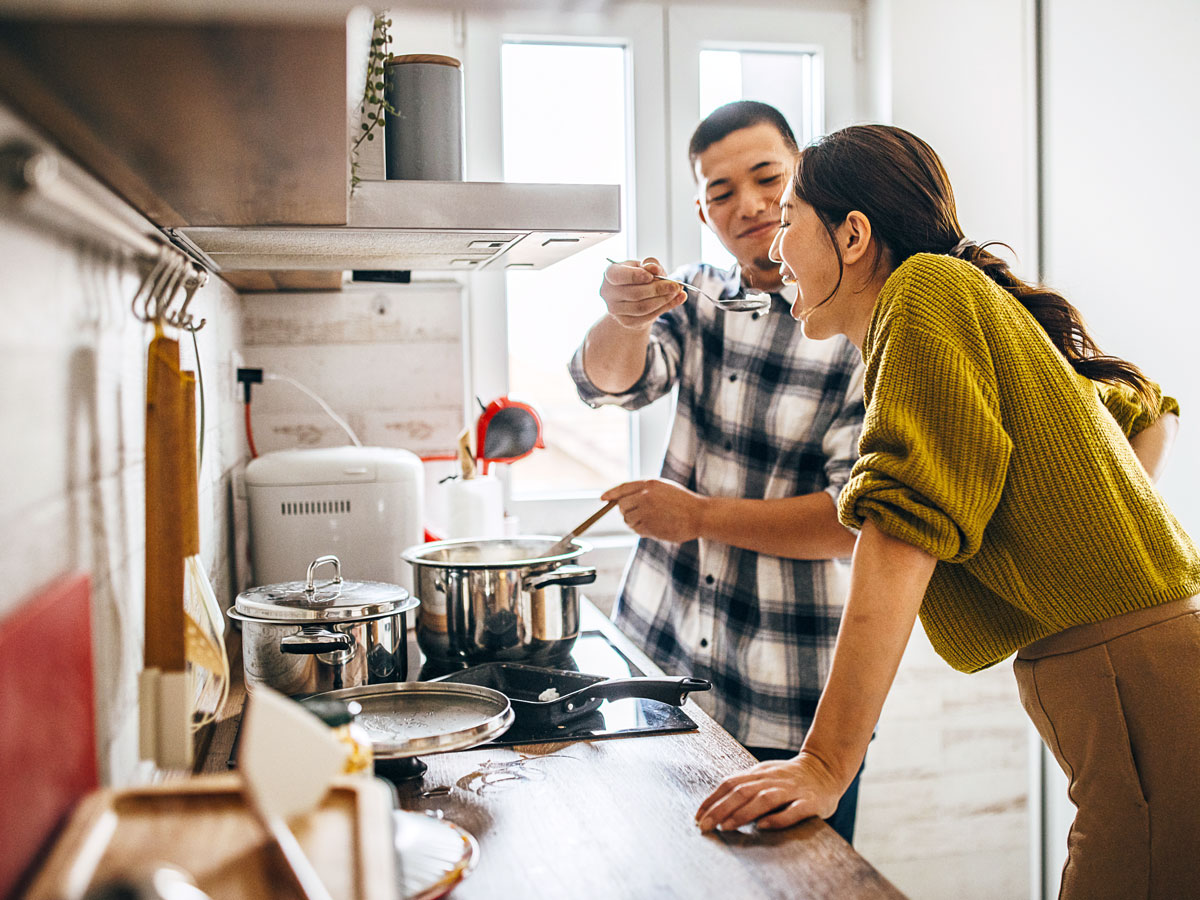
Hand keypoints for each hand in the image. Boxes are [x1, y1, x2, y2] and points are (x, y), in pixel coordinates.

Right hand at [600, 257, 686, 329]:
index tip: (652, 276)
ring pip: (643, 307)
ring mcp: (615, 310)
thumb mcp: (645, 266)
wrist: (634, 298)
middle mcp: (608, 293)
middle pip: (635, 293)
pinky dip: (665, 308)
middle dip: (658, 289)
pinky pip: (648, 317)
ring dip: (664, 300)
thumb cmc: (639, 277)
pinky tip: (677, 299)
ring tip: (678, 292)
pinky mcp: (626, 322)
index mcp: (610, 274)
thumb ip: (650, 264)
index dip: (635, 276)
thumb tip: (654, 268)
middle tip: (676, 285)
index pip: (618, 276)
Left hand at [601, 478, 705, 542]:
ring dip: (634, 521)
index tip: (603, 498)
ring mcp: (646, 512)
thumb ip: (644, 490)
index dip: (611, 493)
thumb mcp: (664, 488)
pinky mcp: (649, 526)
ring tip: (650, 520)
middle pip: (621, 506)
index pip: (623, 488)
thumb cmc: (683, 502)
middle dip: (626, 511)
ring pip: (627, 519)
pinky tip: (655, 526)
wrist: (700, 515)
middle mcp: (645, 497)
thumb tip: (623, 499)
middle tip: (637, 513)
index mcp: (649, 484)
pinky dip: (641, 530)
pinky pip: (636, 530)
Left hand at [694, 752, 843, 833]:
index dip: (712, 799)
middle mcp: (772, 779)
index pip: (730, 783)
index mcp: (759, 773)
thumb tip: (718, 803)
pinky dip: (777, 818)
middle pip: (742, 791)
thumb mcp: (766, 775)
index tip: (698, 816)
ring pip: (763, 799)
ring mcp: (791, 790)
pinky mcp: (809, 802)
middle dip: (720, 809)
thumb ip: (746, 786)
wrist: (826, 768)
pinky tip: (764, 826)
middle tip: (704, 825)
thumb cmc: (791, 777)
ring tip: (726, 826)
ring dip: (742, 813)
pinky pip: (792, 810)